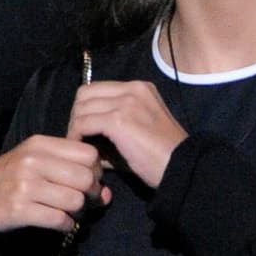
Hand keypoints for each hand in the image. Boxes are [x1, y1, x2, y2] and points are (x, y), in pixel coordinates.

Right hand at [0, 134, 107, 231]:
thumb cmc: (10, 179)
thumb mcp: (35, 162)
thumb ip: (71, 170)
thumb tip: (106, 193)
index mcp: (39, 144)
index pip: (88, 154)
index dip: (96, 171)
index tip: (87, 182)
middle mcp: (33, 161)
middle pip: (85, 178)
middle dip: (91, 195)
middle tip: (83, 202)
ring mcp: (25, 185)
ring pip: (75, 200)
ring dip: (78, 212)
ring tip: (69, 212)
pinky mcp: (20, 209)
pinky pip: (59, 219)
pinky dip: (66, 225)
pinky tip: (60, 223)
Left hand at [67, 80, 186, 188]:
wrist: (180, 167)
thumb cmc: (163, 156)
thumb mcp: (141, 130)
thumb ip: (116, 124)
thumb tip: (88, 134)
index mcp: (139, 88)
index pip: (98, 88)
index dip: (85, 108)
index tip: (84, 129)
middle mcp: (132, 89)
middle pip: (85, 93)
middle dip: (77, 114)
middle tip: (78, 136)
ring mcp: (126, 102)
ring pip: (82, 107)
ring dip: (76, 126)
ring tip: (80, 145)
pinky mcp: (119, 120)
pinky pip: (84, 123)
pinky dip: (77, 136)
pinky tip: (83, 150)